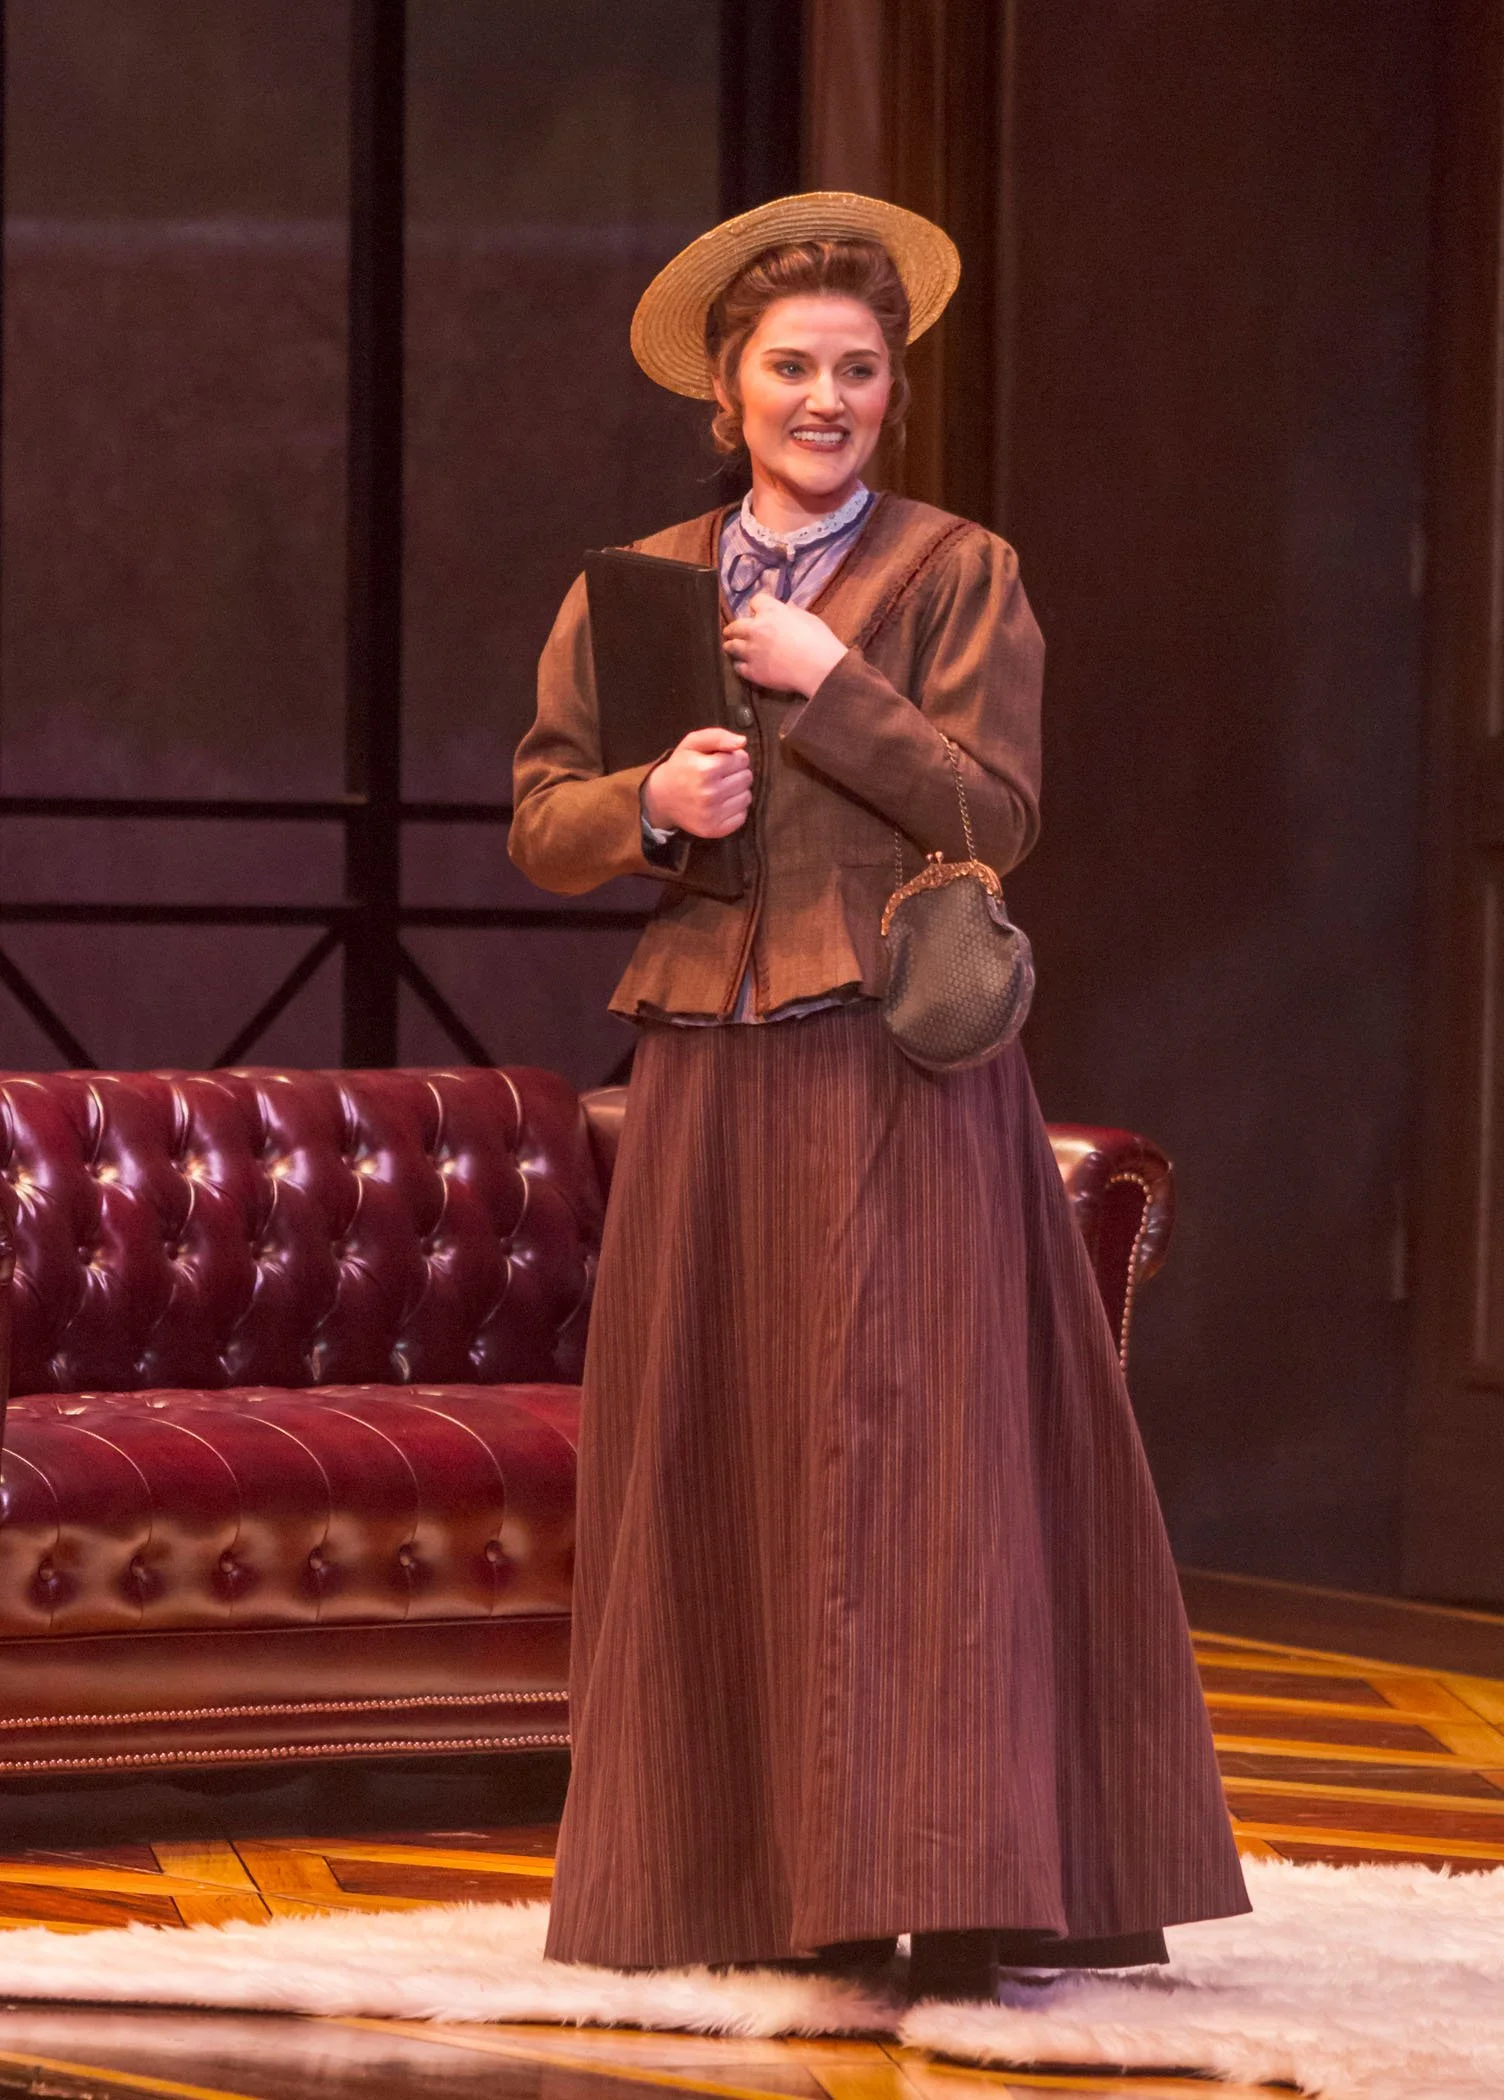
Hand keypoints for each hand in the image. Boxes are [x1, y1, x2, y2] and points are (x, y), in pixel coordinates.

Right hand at [642, 727, 752, 837]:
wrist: (661, 798)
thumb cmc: (681, 766)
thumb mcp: (692, 743)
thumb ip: (717, 736)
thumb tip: (742, 742)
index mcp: (705, 770)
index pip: (742, 759)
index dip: (734, 757)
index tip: (721, 760)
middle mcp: (710, 794)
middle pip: (747, 778)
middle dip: (737, 773)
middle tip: (719, 775)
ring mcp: (712, 815)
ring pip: (746, 797)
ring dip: (737, 791)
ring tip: (720, 789)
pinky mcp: (715, 829)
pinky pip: (742, 816)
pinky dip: (735, 809)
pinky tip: (720, 804)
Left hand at [723, 591, 848, 696]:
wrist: (817, 667)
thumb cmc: (818, 640)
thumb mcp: (808, 618)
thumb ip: (793, 613)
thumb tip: (787, 607)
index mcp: (771, 612)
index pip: (756, 601)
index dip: (757, 607)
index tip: (757, 612)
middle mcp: (756, 629)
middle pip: (736, 625)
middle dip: (733, 628)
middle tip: (731, 631)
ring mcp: (752, 651)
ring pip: (732, 646)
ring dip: (731, 645)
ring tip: (729, 647)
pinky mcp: (752, 671)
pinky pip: (738, 667)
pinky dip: (739, 666)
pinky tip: (741, 666)